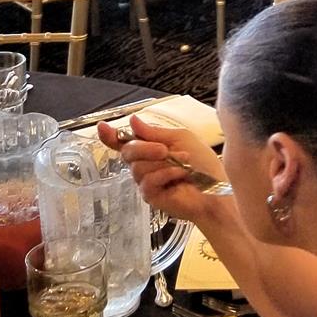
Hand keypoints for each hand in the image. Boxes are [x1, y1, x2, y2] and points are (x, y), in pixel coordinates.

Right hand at [98, 114, 227, 218]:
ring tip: (183, 165)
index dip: (111, 136)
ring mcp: (146, 181)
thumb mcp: (180, 139)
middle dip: (146, 148)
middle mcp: (145, 164)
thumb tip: (132, 120)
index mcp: (150, 148)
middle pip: (128, 151)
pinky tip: (180, 176)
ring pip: (138, 167)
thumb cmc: (203, 163)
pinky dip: (166, 175)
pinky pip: (148, 181)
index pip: (124, 142)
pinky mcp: (150, 196)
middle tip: (165, 150)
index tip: (101, 127)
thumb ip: (154, 133)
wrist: (216, 189)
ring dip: (163, 163)